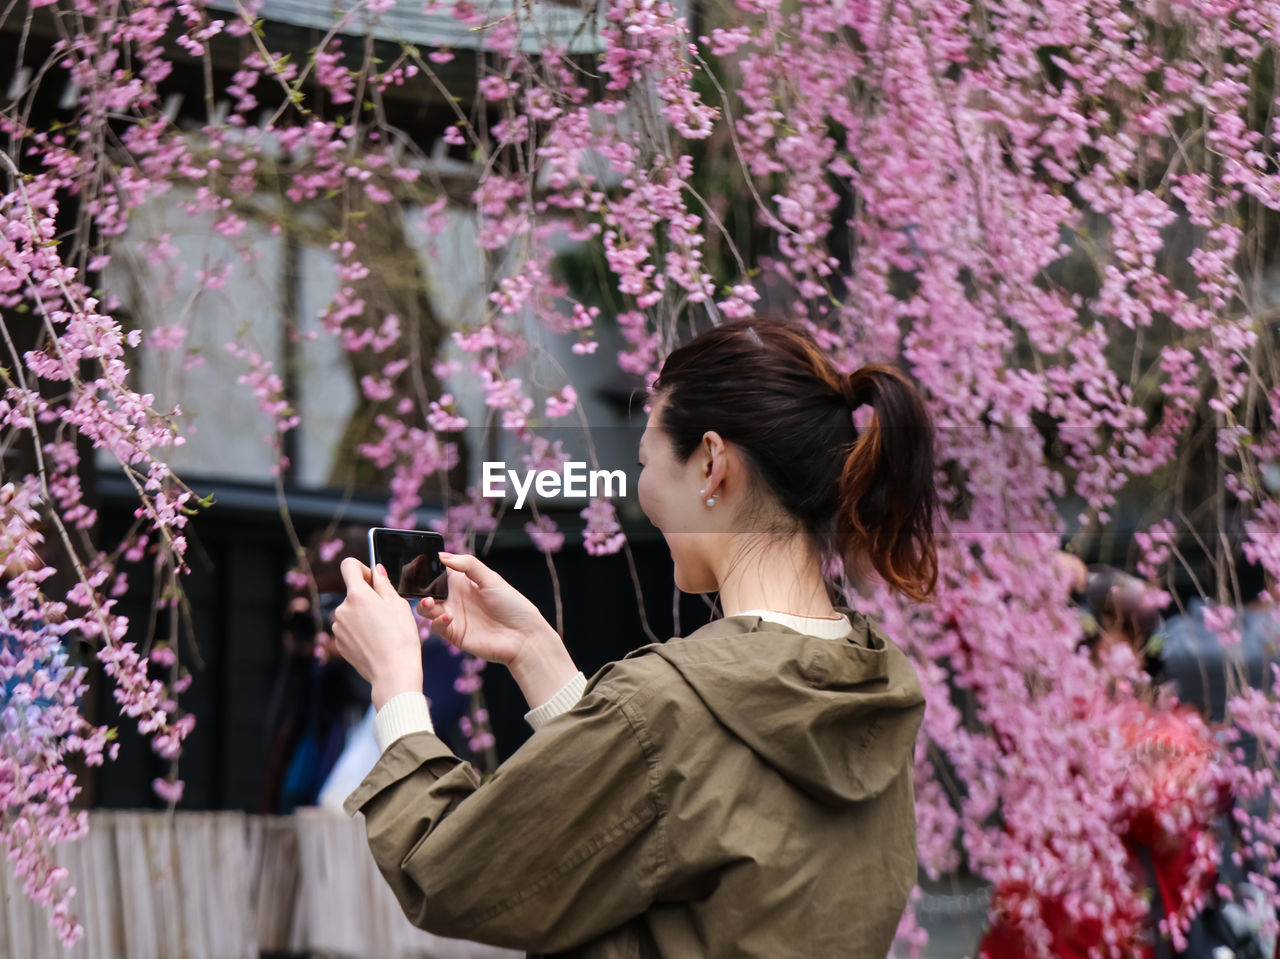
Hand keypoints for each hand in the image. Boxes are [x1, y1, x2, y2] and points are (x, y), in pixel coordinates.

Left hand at [332, 558, 423, 708]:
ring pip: (351, 612)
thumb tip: (376, 570)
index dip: (362, 569)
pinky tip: (374, 642)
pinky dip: (359, 631)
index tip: (374, 580)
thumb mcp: (398, 605)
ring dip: (363, 615)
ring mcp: (338, 627)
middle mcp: (342, 608)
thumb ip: (384, 584)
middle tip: (387, 612)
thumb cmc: (401, 637)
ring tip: (382, 631)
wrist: (393, 672)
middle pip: (352, 592)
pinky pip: (349, 629)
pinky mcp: (339, 643)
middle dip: (367, 597)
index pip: (348, 566)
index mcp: (357, 594)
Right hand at [418, 552, 577, 708]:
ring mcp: (453, 617)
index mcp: (462, 582)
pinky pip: (437, 627)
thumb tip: (443, 556)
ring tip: (430, 602)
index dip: (425, 568)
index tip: (416, 563)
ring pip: (427, 609)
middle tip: (416, 586)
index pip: (437, 572)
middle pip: (427, 591)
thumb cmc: (512, 605)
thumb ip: (468, 565)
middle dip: (418, 588)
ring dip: (424, 605)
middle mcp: (454, 598)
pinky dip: (438, 621)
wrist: (524, 636)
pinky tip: (448, 617)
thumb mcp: (492, 579)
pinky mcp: (454, 635)